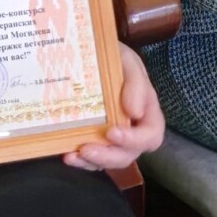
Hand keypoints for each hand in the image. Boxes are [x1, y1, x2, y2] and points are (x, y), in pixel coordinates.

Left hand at [66, 44, 165, 171]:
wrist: (93, 54)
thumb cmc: (116, 58)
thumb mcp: (128, 61)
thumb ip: (136, 83)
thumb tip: (134, 112)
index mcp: (147, 111)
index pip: (150, 135)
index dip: (134, 139)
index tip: (112, 131)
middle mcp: (134, 129)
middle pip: (129, 154)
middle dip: (108, 156)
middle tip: (86, 148)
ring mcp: (115, 137)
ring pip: (109, 161)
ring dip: (92, 162)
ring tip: (72, 155)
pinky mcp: (97, 140)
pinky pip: (93, 159)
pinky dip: (81, 161)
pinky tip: (66, 154)